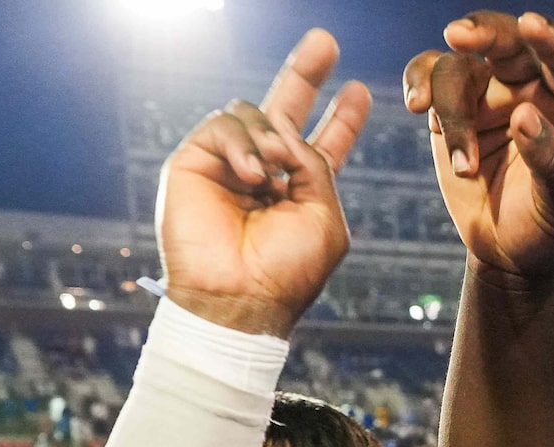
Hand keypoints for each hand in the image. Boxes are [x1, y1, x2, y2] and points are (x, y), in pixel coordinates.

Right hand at [157, 29, 371, 336]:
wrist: (238, 300)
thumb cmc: (286, 272)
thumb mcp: (324, 217)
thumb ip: (318, 167)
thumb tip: (288, 134)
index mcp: (301, 190)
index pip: (323, 144)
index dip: (343, 118)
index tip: (359, 90)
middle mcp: (265, 173)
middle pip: (284, 109)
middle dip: (305, 73)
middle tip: (325, 41)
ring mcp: (228, 165)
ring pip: (252, 112)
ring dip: (271, 136)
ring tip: (275, 173)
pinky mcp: (194, 162)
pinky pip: (222, 125)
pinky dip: (243, 145)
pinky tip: (253, 177)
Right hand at [404, 10, 553, 283]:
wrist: (512, 253)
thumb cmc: (549, 226)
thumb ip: (550, 161)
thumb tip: (523, 116)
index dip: (550, 37)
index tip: (530, 25)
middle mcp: (527, 89)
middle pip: (507, 43)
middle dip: (483, 32)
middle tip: (457, 34)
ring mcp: (485, 97)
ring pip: (458, 68)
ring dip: (450, 108)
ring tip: (461, 167)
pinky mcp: (450, 112)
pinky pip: (427, 79)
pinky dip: (418, 85)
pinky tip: (417, 107)